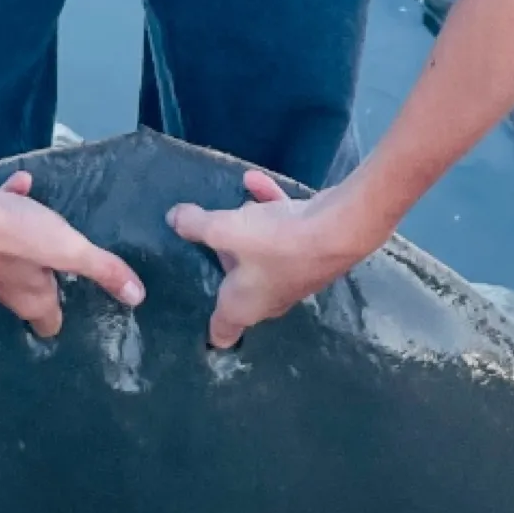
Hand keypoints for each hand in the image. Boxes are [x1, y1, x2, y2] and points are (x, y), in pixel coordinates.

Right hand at [0, 170, 144, 336]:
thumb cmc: (13, 236)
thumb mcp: (68, 250)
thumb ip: (103, 269)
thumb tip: (137, 297)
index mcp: (30, 300)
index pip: (49, 325)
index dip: (66, 316)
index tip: (84, 304)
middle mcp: (5, 287)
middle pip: (33, 290)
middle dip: (52, 277)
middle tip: (73, 261)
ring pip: (15, 255)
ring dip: (33, 238)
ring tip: (50, 222)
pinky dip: (11, 206)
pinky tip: (21, 185)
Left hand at [167, 169, 382, 348]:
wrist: (340, 228)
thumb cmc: (274, 242)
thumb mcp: (224, 229)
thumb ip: (195, 225)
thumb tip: (173, 219)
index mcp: (243, 307)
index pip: (222, 332)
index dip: (208, 329)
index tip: (193, 316)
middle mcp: (269, 300)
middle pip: (240, 286)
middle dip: (225, 263)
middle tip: (207, 241)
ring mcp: (294, 278)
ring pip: (263, 257)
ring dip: (249, 232)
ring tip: (235, 207)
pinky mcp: (314, 254)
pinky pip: (284, 233)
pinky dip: (270, 211)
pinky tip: (256, 180)